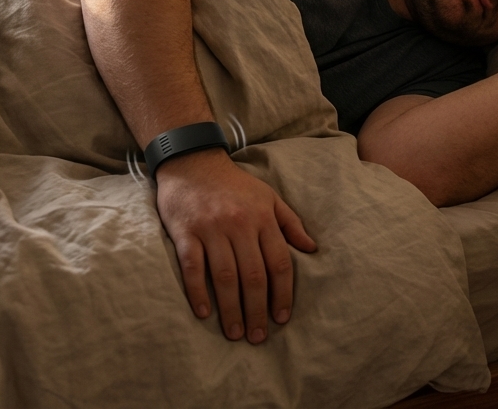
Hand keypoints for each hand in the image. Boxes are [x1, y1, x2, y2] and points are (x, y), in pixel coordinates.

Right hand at [155, 149, 316, 343]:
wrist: (192, 162)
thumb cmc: (233, 184)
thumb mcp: (268, 197)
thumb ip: (290, 223)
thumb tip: (312, 249)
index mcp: (262, 218)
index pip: (279, 263)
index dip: (283, 294)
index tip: (281, 318)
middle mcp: (239, 224)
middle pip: (253, 275)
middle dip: (258, 309)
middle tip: (257, 336)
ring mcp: (211, 228)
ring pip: (225, 276)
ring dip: (231, 308)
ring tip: (235, 332)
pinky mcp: (185, 231)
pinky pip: (193, 266)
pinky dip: (198, 291)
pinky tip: (204, 312)